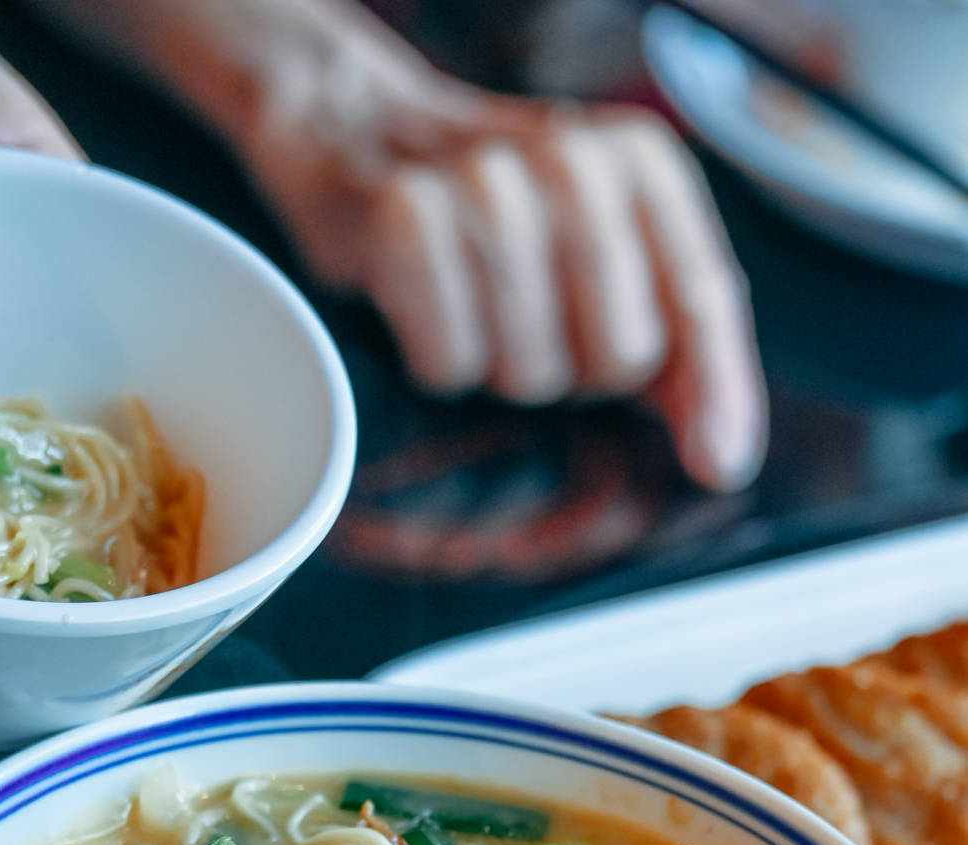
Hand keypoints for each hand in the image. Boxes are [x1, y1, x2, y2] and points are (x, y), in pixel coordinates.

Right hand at [232, 12, 766, 490]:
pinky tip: (427, 314)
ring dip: (502, 369)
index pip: (702, 300)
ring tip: (478, 314)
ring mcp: (485, 182)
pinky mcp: (405, 216)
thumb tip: (723, 462)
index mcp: (640, 164)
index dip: (716, 391)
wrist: (362, 137)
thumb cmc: (501, 224)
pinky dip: (440, 363)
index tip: (717, 466)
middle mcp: (574, 160)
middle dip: (580, 371)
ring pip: (533, 371)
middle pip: (620, 356)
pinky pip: (453, 362)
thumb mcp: (610, 263)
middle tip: (535, 326)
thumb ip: (681, 355)